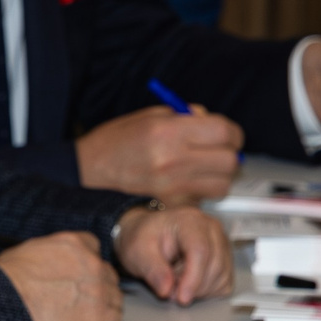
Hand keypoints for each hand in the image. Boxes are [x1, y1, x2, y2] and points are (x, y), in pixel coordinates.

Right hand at [0, 230, 123, 320]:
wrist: (8, 304)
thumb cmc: (8, 280)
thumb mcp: (27, 251)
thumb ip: (49, 253)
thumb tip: (48, 261)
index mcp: (74, 244)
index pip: (94, 247)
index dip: (88, 261)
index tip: (82, 271)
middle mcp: (91, 264)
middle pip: (108, 274)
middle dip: (99, 284)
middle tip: (86, 296)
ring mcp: (98, 290)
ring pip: (115, 298)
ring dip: (106, 305)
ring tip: (91, 313)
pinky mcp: (98, 316)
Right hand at [75, 106, 244, 200]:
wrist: (88, 173)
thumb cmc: (115, 141)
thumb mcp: (150, 116)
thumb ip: (185, 117)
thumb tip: (210, 121)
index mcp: (169, 132)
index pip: (223, 131)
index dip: (232, 132)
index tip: (228, 134)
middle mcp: (173, 160)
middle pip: (229, 161)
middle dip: (230, 153)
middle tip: (220, 150)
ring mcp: (173, 186)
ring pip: (222, 185)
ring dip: (220, 175)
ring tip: (205, 167)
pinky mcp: (169, 204)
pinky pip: (202, 198)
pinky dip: (201, 191)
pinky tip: (188, 181)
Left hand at [115, 204, 234, 304]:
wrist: (149, 236)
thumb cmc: (145, 239)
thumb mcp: (138, 252)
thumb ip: (152, 270)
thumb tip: (167, 290)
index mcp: (190, 221)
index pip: (200, 250)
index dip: (193, 278)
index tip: (181, 298)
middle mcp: (211, 230)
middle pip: (214, 266)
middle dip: (192, 287)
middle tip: (169, 288)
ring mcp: (222, 244)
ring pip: (221, 278)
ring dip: (198, 290)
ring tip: (176, 280)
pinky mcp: (225, 260)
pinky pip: (224, 285)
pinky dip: (207, 292)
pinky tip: (189, 282)